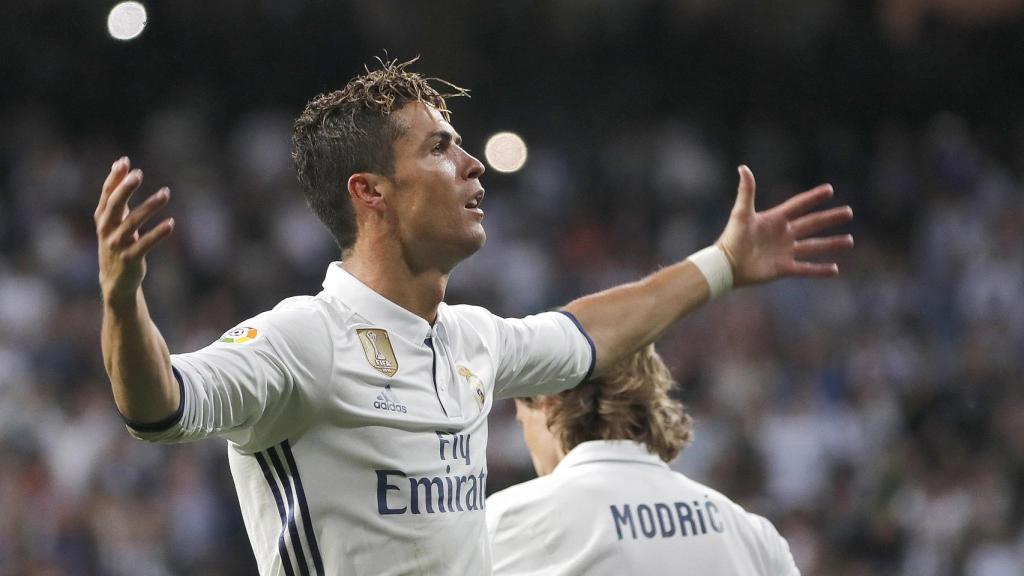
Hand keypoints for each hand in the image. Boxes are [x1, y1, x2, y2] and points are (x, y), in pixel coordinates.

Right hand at [95, 157, 174, 304]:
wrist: (115, 280)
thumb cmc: (117, 243)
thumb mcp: (113, 220)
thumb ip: (117, 196)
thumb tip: (122, 165)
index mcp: (103, 218)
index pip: (107, 194)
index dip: (114, 178)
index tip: (124, 162)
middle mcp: (107, 229)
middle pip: (115, 206)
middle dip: (125, 189)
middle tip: (138, 174)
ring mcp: (117, 245)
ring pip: (133, 223)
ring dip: (149, 206)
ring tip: (165, 193)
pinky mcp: (130, 258)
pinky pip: (145, 244)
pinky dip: (158, 233)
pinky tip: (171, 223)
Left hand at [717, 165, 852, 286]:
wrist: (726, 265)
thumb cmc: (731, 238)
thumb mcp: (741, 213)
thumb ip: (746, 191)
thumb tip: (743, 168)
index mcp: (775, 219)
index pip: (798, 205)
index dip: (813, 197)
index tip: (829, 189)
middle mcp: (783, 234)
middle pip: (812, 224)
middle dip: (830, 219)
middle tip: (849, 212)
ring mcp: (785, 251)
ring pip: (813, 246)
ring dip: (831, 243)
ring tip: (849, 240)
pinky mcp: (783, 268)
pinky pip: (805, 269)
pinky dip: (819, 270)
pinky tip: (835, 270)